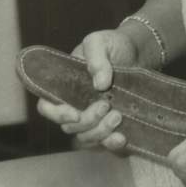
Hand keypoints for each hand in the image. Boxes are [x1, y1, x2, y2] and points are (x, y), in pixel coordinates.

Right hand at [37, 29, 137, 152]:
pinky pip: (105, 143)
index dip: (57, 114)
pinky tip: (122, 138)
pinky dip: (111, 144)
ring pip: (86, 138)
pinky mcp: (109, 124)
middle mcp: (75, 105)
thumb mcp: (100, 42)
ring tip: (118, 117)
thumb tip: (100, 84)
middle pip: (70, 126)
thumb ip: (97, 58)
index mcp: (63, 86)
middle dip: (88, 121)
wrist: (137, 51)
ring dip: (100, 133)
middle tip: (107, 105)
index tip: (75, 113)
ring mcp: (92, 116)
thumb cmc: (112, 44)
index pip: (48, 107)